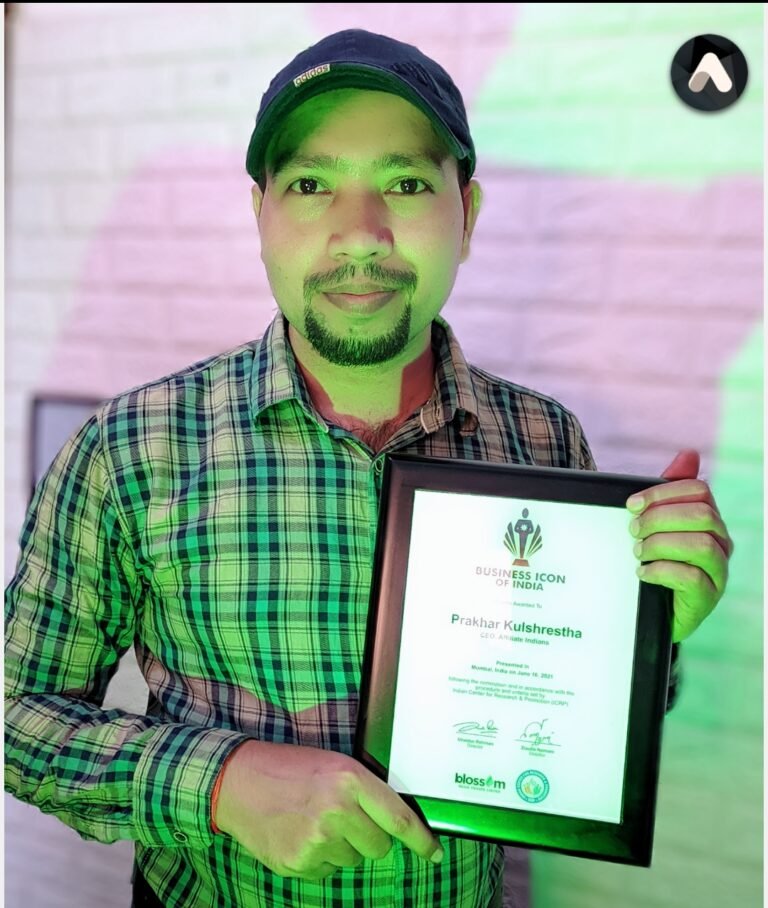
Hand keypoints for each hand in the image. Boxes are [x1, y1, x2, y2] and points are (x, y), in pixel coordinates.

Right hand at [213, 740, 442, 879]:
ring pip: (353, 860)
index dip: (421, 841)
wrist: (238, 781)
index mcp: (349, 779)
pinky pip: (328, 871)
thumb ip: (363, 791)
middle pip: (379, 846)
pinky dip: (320, 858)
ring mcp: (317, 841)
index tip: (435, 853)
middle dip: (370, 838)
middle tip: (345, 818)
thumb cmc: (289, 768)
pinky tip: (301, 835)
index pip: (398, 819)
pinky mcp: (299, 863)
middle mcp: (337, 810)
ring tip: (315, 821)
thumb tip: (394, 822)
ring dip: (343, 847)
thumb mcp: (333, 764)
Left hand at [626, 450, 732, 643]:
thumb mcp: (657, 524)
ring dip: (661, 544)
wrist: (655, 610)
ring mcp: (718, 571)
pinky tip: (643, 573)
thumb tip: (689, 454)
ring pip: (701, 545)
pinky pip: (692, 577)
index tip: (632, 504)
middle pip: (701, 515)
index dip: (662, 493)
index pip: (699, 491)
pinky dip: (662, 571)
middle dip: (660, 518)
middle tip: (632, 530)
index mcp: (709, 519)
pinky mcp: (707, 596)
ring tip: (638, 552)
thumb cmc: (658, 561)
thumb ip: (669, 492)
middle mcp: (721, 542)